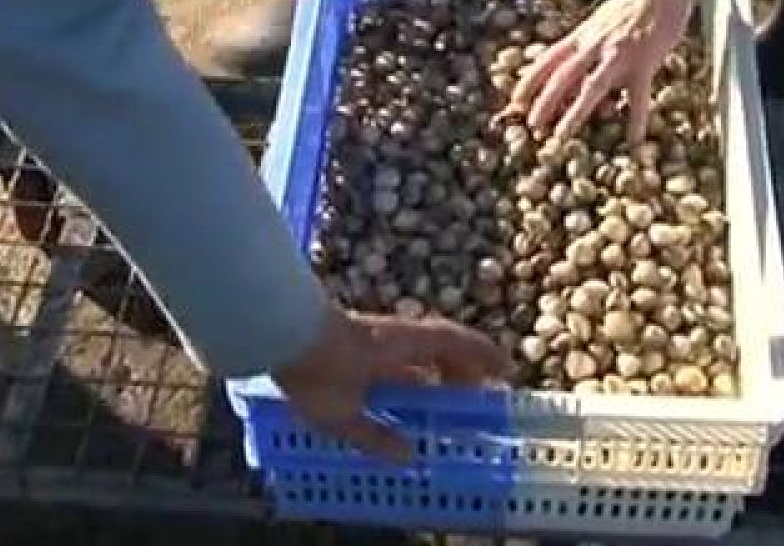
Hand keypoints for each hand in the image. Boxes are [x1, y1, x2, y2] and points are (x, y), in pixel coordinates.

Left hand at [273, 304, 512, 460]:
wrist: (276, 329)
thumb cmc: (317, 370)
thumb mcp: (344, 414)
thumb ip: (375, 435)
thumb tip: (410, 454)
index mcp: (404, 344)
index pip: (457, 343)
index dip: (485, 357)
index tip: (506, 372)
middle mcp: (394, 335)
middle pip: (439, 348)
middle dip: (458, 371)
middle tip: (469, 399)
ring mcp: (372, 334)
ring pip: (414, 353)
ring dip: (429, 374)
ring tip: (432, 405)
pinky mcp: (352, 338)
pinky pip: (392, 357)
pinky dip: (404, 376)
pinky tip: (393, 397)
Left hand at [510, 0, 702, 142]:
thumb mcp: (601, 18)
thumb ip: (589, 40)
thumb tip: (578, 60)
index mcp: (582, 34)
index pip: (547, 60)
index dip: (529, 81)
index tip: (515, 100)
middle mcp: (593, 45)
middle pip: (560, 77)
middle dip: (543, 103)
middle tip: (531, 127)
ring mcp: (618, 55)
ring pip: (590, 88)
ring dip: (573, 114)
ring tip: (561, 136)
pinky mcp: (644, 63)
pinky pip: (638, 96)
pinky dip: (636, 119)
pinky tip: (634, 140)